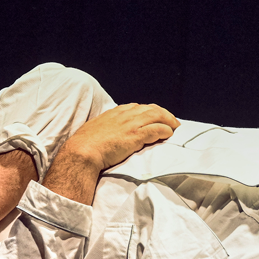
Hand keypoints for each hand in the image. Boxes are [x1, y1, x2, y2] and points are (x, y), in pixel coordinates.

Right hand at [62, 103, 179, 171]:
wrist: (83, 151)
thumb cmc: (86, 144)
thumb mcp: (97, 129)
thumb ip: (107, 127)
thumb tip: (111, 133)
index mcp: (116, 112)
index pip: (138, 107)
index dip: (150, 111)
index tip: (156, 116)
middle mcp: (125, 115)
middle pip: (151, 109)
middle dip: (164, 114)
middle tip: (172, 121)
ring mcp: (131, 124)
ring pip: (157, 116)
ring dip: (169, 121)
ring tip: (175, 127)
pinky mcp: (135, 136)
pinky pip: (156, 130)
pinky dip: (165, 131)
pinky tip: (169, 134)